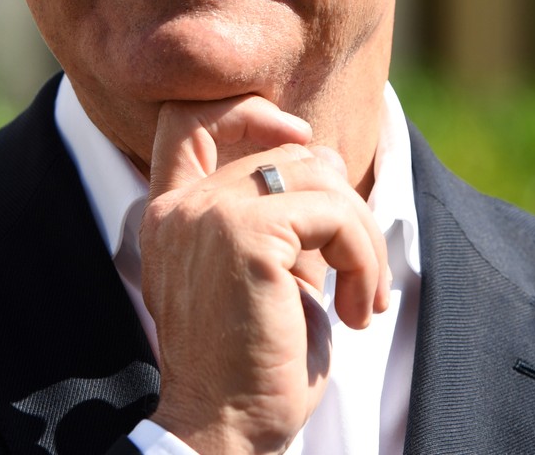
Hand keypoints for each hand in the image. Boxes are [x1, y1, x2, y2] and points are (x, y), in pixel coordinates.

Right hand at [140, 96, 390, 454]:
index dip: (252, 112)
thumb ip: (280, 212)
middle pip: (287, 152)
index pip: (191, 119)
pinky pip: (335, 213)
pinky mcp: (246, 236)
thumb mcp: (265, 274)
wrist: (225, 432)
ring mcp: (209, 216)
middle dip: (343, 205)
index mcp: (172, 215)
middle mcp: (181, 208)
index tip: (300, 143)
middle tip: (358, 273)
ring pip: (322, 178)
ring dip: (362, 240)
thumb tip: (323, 153)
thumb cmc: (251, 367)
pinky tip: (356, 310)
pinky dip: (362, 257)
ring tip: (362, 299)